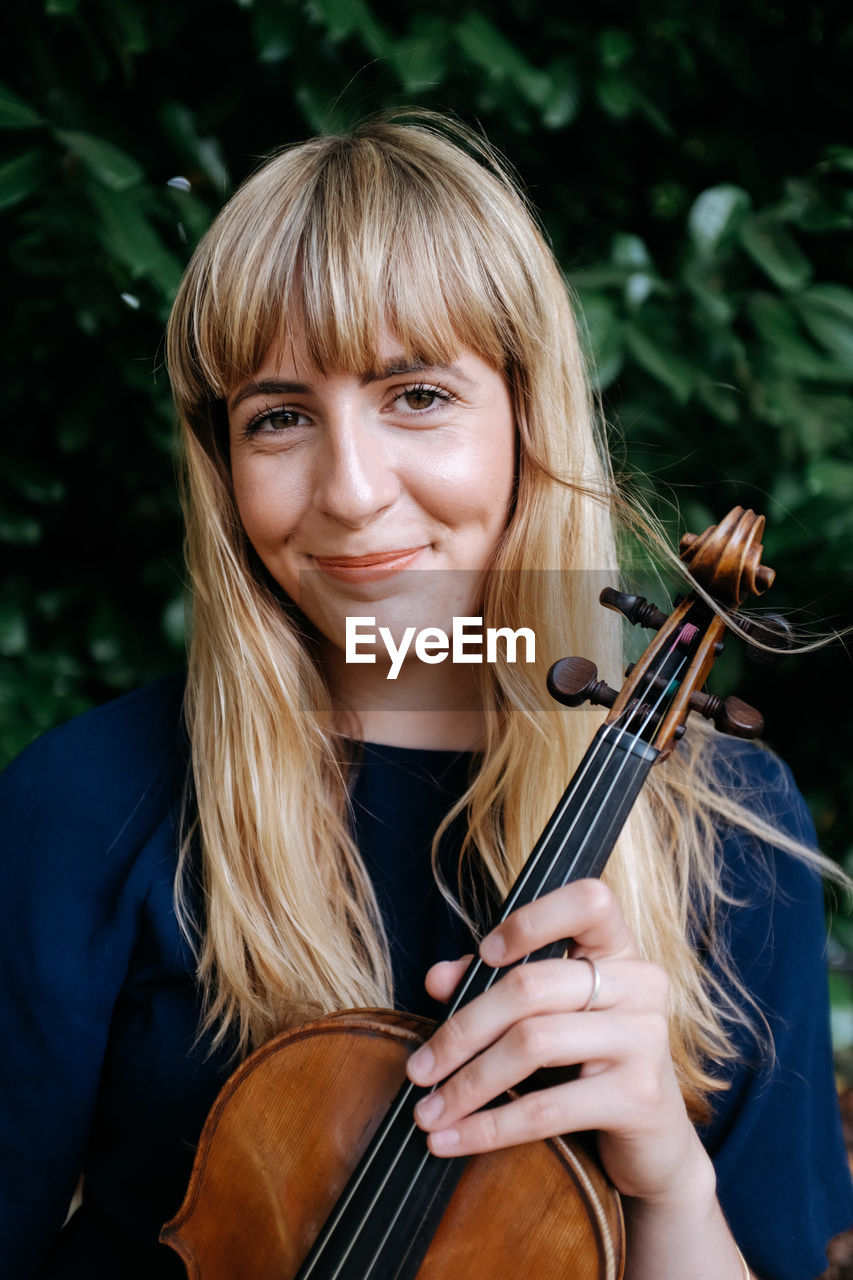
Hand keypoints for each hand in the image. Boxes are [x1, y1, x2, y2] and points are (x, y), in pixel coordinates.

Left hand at [405, 878, 711, 1207]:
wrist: (655, 1144)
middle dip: (463, 1030)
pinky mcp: (639, 1096)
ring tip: (427, 1110)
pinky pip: (547, 1108)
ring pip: (532, 1044)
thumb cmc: (589, 1064)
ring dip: (467, 1083)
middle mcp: (639, 984)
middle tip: (418, 1068)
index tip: (484, 955)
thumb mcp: (547, 1015)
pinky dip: (489, 1127)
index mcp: (618, 950)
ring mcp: (644, 1038)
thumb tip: (437, 979)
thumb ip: (494, 986)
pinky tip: (452, 1139)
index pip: (590, 901)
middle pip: (531, 986)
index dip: (532, 920)